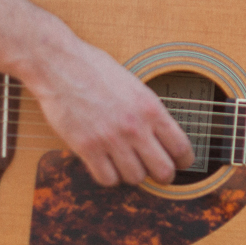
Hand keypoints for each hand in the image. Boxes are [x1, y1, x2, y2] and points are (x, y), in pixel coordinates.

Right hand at [28, 36, 195, 186]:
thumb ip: (150, 113)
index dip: (184, 161)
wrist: (61, 65)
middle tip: (156, 171)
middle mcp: (135, 127)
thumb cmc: (96, 70)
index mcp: (151, 108)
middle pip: (163, 171)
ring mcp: (111, 139)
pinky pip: (107, 179)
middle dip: (163, 175)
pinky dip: (109, 176)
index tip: (180, 163)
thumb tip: (164, 138)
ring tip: (127, 162)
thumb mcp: (134, 86)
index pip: (181, 147)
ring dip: (133, 174)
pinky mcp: (86, 148)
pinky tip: (107, 164)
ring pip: (135, 179)